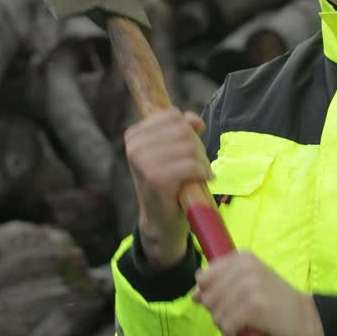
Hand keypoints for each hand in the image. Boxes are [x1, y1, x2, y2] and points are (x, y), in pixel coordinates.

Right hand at [124, 107, 211, 265]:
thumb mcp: (174, 150)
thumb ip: (183, 128)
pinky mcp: (156, 179)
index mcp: (134, 135)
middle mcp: (134, 146)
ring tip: (199, 174)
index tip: (188, 148)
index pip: (172, 115)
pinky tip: (202, 180)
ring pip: (189, 146)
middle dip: (196, 147)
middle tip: (197, 165)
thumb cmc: (171, 182)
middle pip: (182, 129)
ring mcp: (143, 162)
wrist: (161, 220)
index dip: (188, 129)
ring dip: (201, 161)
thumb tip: (196, 121)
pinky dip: (203, 173)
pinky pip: (191, 165)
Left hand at [193, 250, 325, 335]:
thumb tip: (194, 292)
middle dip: (217, 314)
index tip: (224, 305)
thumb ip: (226, 282)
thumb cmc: (279, 304)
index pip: (205, 276)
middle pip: (208, 297)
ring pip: (216, 313)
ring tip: (240, 330)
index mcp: (243, 258)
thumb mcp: (253, 283)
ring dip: (224, 328)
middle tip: (236, 321)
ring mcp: (250, 286)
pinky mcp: (254, 307)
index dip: (208, 295)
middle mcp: (245, 267)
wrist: (310, 321)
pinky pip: (226, 327)